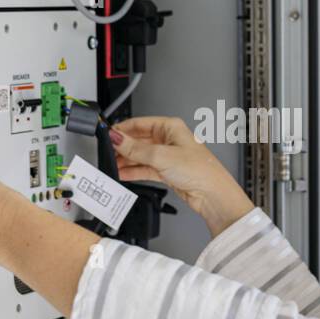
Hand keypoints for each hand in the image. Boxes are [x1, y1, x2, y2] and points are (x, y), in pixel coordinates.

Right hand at [111, 116, 253, 237]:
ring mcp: (168, 156)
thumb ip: (135, 148)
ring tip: (112, 165)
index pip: (140, 123)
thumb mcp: (161, 156)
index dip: (123, 129)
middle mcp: (169, 140)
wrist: (212, 195)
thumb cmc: (200, 170)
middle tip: (107, 153)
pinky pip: (145, 169)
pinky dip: (134, 171)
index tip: (108, 136)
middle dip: (123, 148)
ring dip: (126, 161)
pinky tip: (122, 174)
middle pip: (139, 140)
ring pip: (141, 156)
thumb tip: (117, 138)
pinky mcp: (167, 171)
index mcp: (171, 127)